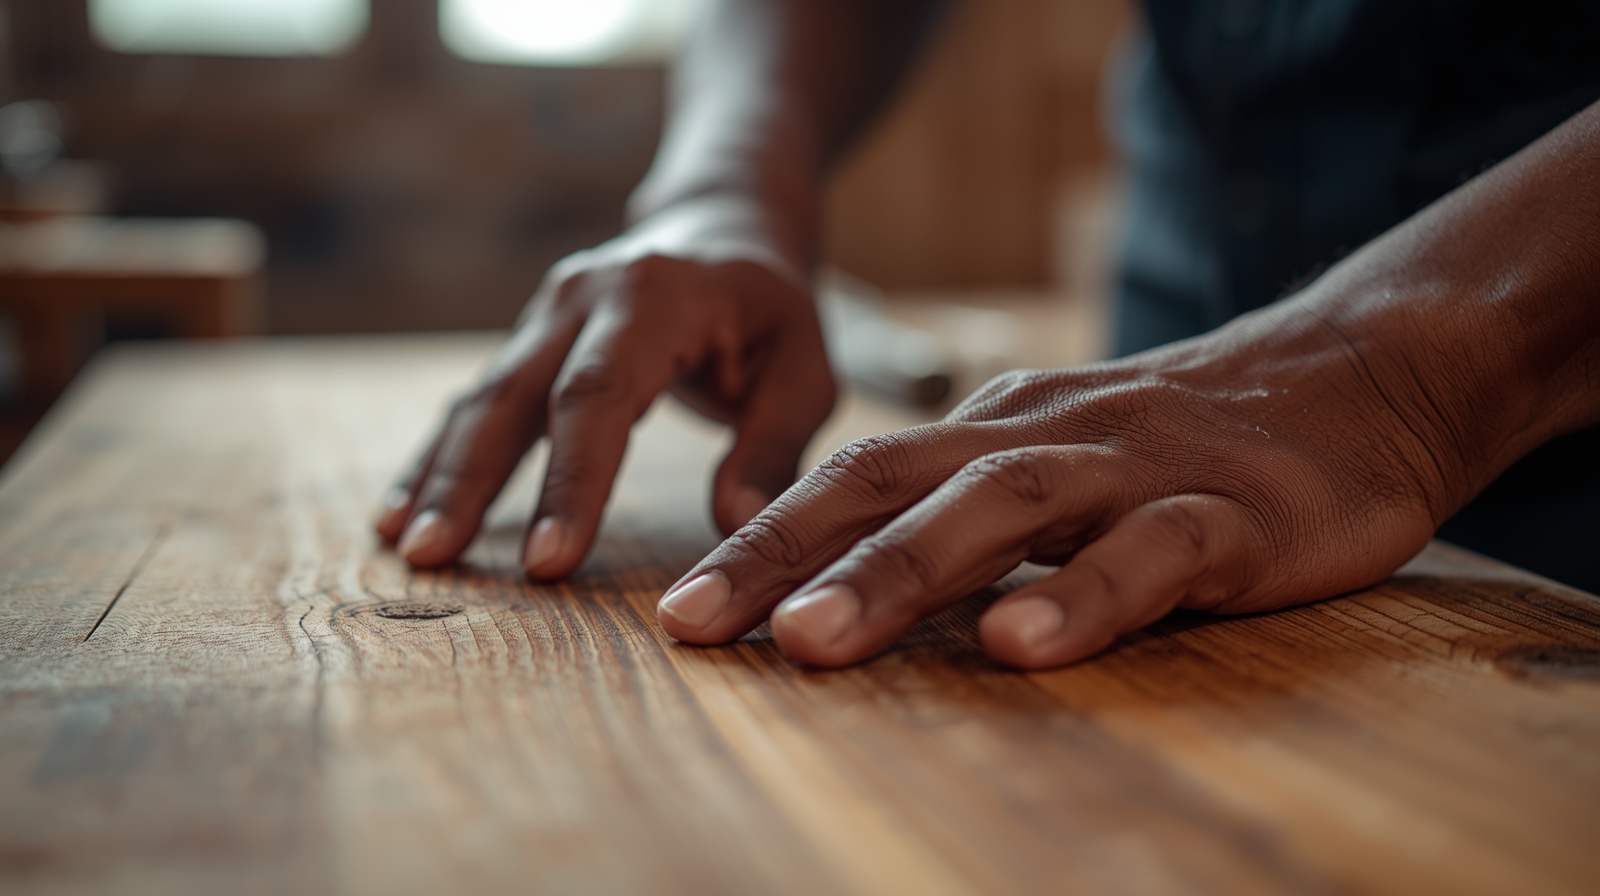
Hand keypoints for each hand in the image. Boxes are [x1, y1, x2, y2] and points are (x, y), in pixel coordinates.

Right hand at [376, 197, 835, 577]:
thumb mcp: (806, 371)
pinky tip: (401, 511)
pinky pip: (478, 401)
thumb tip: (737, 528)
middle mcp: (585, 297)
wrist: (726, 227)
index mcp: (654, 298)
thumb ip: (773, 449)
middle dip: (471, 480)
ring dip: (439, 473)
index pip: (600, 395)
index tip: (548, 561)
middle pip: (516, 394)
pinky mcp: (529, 339)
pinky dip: (439, 457)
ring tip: (405, 545)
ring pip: (482, 398)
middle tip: (435, 557)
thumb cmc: (771, 312)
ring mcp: (546, 314)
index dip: (570, 479)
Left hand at [655, 294, 1463, 668]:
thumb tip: (851, 574)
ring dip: (900, 572)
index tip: (681, 611)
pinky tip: (1022, 645)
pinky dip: (1082, 594)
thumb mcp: (1057, 457)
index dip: (762, 538)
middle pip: (895, 483)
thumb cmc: (1180, 439)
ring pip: (1002, 508)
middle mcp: (1045, 437)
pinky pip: (1149, 553)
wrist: (1354, 379)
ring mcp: (1134, 469)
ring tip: (814, 639)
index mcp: (993, 428)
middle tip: (698, 624)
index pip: (856, 475)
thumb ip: (968, 505)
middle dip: (785, 552)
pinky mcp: (1229, 514)